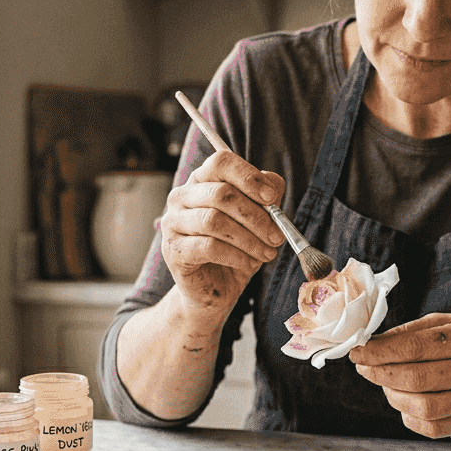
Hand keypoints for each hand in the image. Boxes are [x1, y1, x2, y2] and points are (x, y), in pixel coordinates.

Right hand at [160, 151, 285, 315]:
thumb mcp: (257, 221)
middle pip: (221, 194)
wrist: (214, 289)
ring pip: (215, 221)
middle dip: (256, 216)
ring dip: (249, 239)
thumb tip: (273, 188)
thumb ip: (266, 198)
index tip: (272, 198)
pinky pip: (208, 247)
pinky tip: (249, 264)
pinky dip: (236, 256)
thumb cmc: (235, 249)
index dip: (249, 177)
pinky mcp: (173, 250)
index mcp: (203, 180)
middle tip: (277, 236)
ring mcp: (173, 222)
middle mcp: (182, 196)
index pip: (221, 162)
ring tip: (267, 254)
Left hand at [349, 313, 450, 438]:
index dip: (381, 351)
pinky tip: (405, 404)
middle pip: (417, 378)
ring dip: (393, 396)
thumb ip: (414, 331)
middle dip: (381, 373)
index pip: (417, 346)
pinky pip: (434, 429)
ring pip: (424, 407)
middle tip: (364, 367)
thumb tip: (374, 343)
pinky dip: (410, 418)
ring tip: (386, 384)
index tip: (358, 351)